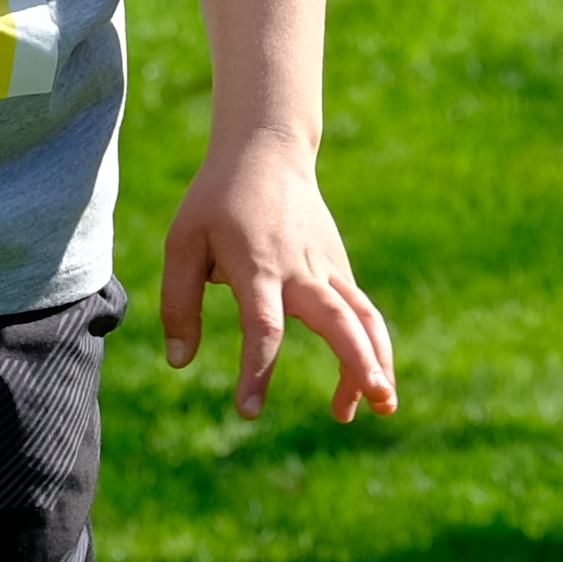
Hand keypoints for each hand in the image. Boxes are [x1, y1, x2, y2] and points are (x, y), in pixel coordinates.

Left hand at [158, 130, 393, 425]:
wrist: (268, 150)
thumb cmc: (217, 200)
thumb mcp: (183, 242)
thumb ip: (178, 303)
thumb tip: (179, 362)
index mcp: (258, 266)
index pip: (262, 326)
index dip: (257, 370)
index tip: (248, 411)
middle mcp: (301, 269)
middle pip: (338, 320)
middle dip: (358, 362)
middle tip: (374, 401)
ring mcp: (327, 267)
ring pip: (364, 316)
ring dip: (378, 359)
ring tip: (384, 405)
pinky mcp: (339, 267)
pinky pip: (361, 309)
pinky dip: (370, 344)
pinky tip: (365, 380)